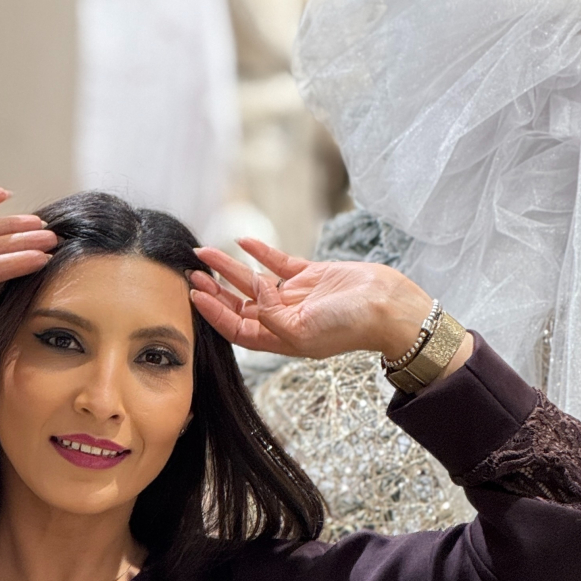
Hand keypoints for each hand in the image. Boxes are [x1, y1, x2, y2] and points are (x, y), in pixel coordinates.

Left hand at [190, 238, 463, 367]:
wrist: (388, 307)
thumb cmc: (349, 326)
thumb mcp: (303, 330)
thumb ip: (271, 314)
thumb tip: (252, 289)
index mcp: (280, 339)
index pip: (237, 328)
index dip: (214, 313)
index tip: (195, 295)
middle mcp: (284, 319)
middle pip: (239, 306)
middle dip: (215, 291)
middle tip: (192, 274)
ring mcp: (297, 296)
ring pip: (253, 281)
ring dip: (230, 269)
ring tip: (205, 254)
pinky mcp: (311, 275)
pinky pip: (278, 262)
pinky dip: (260, 252)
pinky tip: (242, 241)